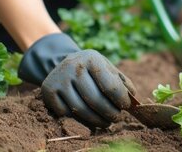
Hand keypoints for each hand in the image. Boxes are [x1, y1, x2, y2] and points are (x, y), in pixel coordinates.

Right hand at [18, 34, 135, 127]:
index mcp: (92, 58)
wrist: (63, 62)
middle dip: (110, 113)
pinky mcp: (48, 91)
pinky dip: (78, 119)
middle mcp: (73, 66)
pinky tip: (87, 118)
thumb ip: (122, 82)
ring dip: (96, 121)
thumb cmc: (92, 69)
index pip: (110, 85)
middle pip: (95, 100)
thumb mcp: (108, 68)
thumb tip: (133, 97)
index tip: (125, 106)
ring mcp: (59, 79)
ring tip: (106, 122)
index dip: (120, 100)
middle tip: (116, 118)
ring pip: (80, 109)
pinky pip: (65, 113)